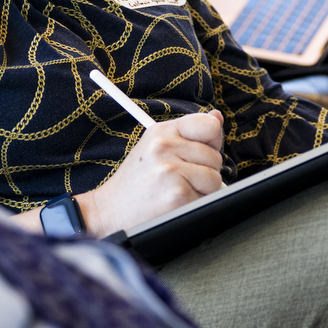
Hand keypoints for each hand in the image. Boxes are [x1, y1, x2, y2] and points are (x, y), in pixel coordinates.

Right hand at [75, 110, 224, 238]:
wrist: (110, 211)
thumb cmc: (137, 181)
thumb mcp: (156, 146)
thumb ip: (189, 132)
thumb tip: (217, 117)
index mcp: (162, 131)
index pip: (209, 125)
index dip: (212, 141)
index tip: (200, 152)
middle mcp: (165, 147)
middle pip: (215, 157)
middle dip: (204, 172)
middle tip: (180, 179)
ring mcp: (170, 171)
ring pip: (215, 179)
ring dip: (202, 191)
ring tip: (178, 191)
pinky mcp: (177, 196)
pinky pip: (207, 200)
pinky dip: (196, 206)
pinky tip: (175, 205)